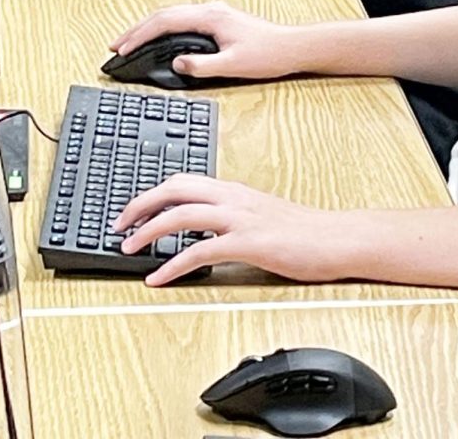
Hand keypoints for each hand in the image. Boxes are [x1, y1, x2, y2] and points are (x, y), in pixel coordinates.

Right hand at [110, 1, 302, 81]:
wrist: (292, 47)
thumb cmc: (268, 54)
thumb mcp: (233, 65)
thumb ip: (202, 65)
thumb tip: (178, 63)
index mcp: (211, 17)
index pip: (165, 22)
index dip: (140, 35)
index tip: (123, 48)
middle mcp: (211, 10)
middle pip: (164, 15)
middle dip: (137, 30)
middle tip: (116, 45)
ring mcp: (214, 14)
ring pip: (172, 16)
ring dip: (149, 28)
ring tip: (130, 42)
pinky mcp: (218, 21)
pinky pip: (182, 20)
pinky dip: (164, 29)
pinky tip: (159, 39)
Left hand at [113, 174, 352, 285]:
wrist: (337, 238)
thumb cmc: (305, 232)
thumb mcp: (261, 215)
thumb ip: (232, 216)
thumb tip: (201, 229)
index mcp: (235, 190)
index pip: (184, 180)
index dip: (152, 192)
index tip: (131, 210)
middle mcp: (234, 197)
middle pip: (175, 188)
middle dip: (140, 204)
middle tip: (119, 224)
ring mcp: (242, 218)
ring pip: (182, 214)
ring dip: (149, 230)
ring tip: (129, 246)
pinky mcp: (250, 243)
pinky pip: (201, 251)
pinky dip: (173, 264)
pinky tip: (158, 277)